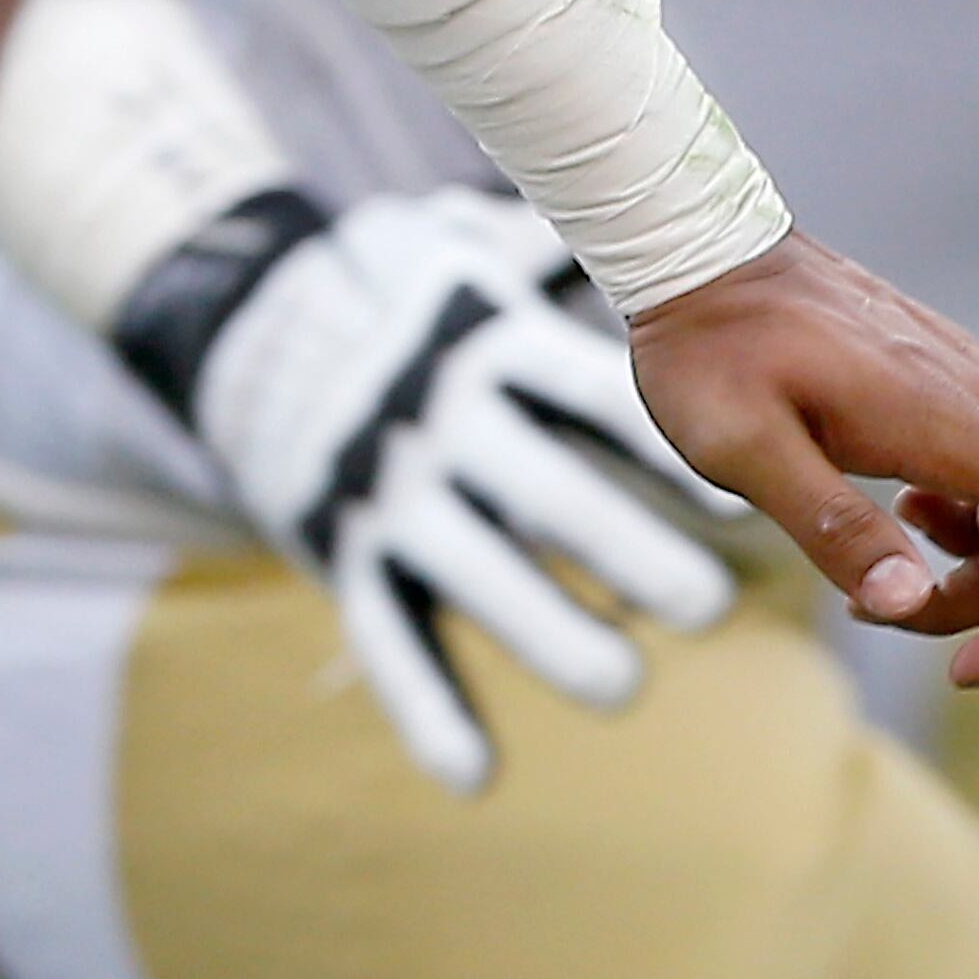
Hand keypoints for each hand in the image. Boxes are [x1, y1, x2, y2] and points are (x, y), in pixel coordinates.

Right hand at [196, 188, 743, 791]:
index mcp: (485, 344)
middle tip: (708, 604)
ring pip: (476, 572)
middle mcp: (439, 417)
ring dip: (548, 631)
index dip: (664, 452)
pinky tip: (479, 772)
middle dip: (628, 549)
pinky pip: (387, 635)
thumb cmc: (390, 284)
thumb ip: (551, 248)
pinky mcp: (342, 547)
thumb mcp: (461, 243)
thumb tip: (647, 207)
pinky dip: (427, 707)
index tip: (737, 501)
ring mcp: (387, 487)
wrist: (240, 317)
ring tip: (622, 682)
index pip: (593, 400)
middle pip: (546, 492)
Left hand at [629, 233, 978, 687]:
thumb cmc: (709, 349)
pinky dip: (968, 530)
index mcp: (946, 422)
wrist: (699, 248)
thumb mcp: (741, 447)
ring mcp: (967, 387)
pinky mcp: (943, 383)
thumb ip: (829, 525)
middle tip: (948, 664)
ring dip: (978, 580)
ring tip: (873, 596)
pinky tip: (902, 526)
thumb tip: (909, 605)